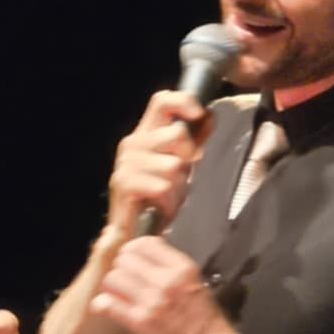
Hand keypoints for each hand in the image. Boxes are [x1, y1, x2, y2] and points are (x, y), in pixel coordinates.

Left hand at [88, 236, 235, 333]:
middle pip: (124, 259)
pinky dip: (103, 305)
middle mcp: (166, 281)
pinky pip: (107, 304)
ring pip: (112, 278)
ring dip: (112, 287)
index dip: (133, 251)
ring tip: (118, 296)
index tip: (133, 261)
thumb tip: (145, 257)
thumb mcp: (196, 284)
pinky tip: (109, 309)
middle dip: (121, 269)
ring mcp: (151, 302)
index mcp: (182, 268)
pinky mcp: (139, 323)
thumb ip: (171, 269)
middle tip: (124, 281)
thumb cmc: (207, 322)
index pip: (144, 243)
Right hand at [106, 90, 207, 235]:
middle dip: (187, 158)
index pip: (161, 102)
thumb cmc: (157, 196)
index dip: (183, 102)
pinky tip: (159, 207)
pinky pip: (162, 186)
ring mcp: (126, 163)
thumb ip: (194, 140)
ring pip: (173, 165)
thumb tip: (210, 115)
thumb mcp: (181, 165)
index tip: (200, 114)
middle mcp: (132, 143)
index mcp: (145, 134)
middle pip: (177, 133)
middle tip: (178, 179)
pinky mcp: (123, 184)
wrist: (132, 232)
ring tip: (168, 197)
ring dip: (177, 186)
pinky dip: (167, 201)